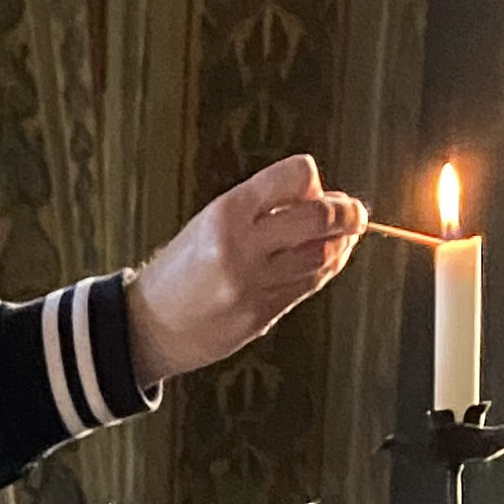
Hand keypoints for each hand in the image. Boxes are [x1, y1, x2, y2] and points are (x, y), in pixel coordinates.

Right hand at [126, 154, 365, 388]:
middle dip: (347, 212)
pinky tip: (326, 260)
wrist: (148, 327)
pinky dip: (326, 268)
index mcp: (227, 213)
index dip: (312, 180)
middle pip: (320, 217)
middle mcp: (242, 248)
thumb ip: (263, 209)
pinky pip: (308, 285)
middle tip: (355, 212)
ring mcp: (253, 286)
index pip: (298, 176)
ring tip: (342, 237)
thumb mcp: (211, 221)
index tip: (312, 190)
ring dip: (342, 243)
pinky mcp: (261, 315)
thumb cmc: (181, 270)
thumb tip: (323, 199)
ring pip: (322, 256)